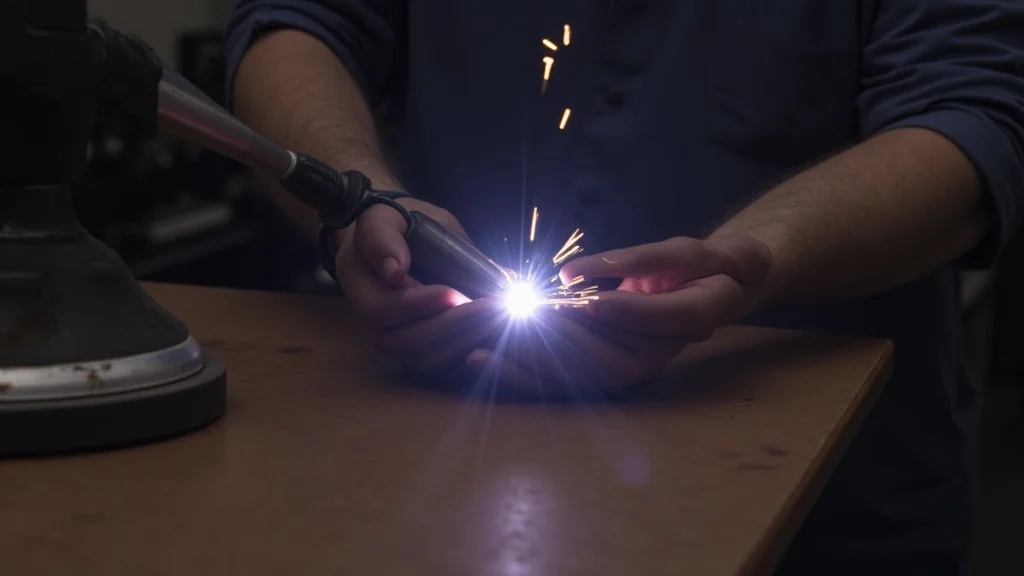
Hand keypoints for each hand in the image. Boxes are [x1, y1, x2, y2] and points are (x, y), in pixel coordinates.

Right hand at [335, 198, 504, 371]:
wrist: (400, 242)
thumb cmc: (393, 227)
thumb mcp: (384, 218)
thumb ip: (383, 237)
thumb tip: (395, 269)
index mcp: (362, 291)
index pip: (384, 310)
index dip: (420, 305)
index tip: (456, 293)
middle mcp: (375, 326)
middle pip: (409, 342)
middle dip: (454, 325)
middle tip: (493, 307)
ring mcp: (398, 344)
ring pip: (428, 359)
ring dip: (467, 342)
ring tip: (500, 318)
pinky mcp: (423, 351)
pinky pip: (444, 366)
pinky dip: (473, 356)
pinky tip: (500, 335)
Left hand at [465, 235, 771, 390]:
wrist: (716, 295)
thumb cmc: (697, 268)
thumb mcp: (679, 253)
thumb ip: (632, 262)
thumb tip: (572, 276)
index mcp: (684, 321)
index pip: (638, 317)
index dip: (601, 310)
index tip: (561, 298)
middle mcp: (652, 356)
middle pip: (596, 357)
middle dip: (545, 340)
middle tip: (502, 320)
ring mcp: (628, 371)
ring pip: (574, 374)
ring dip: (524, 362)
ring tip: (477, 346)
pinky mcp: (605, 375)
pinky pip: (560, 380)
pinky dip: (519, 373)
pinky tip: (481, 361)